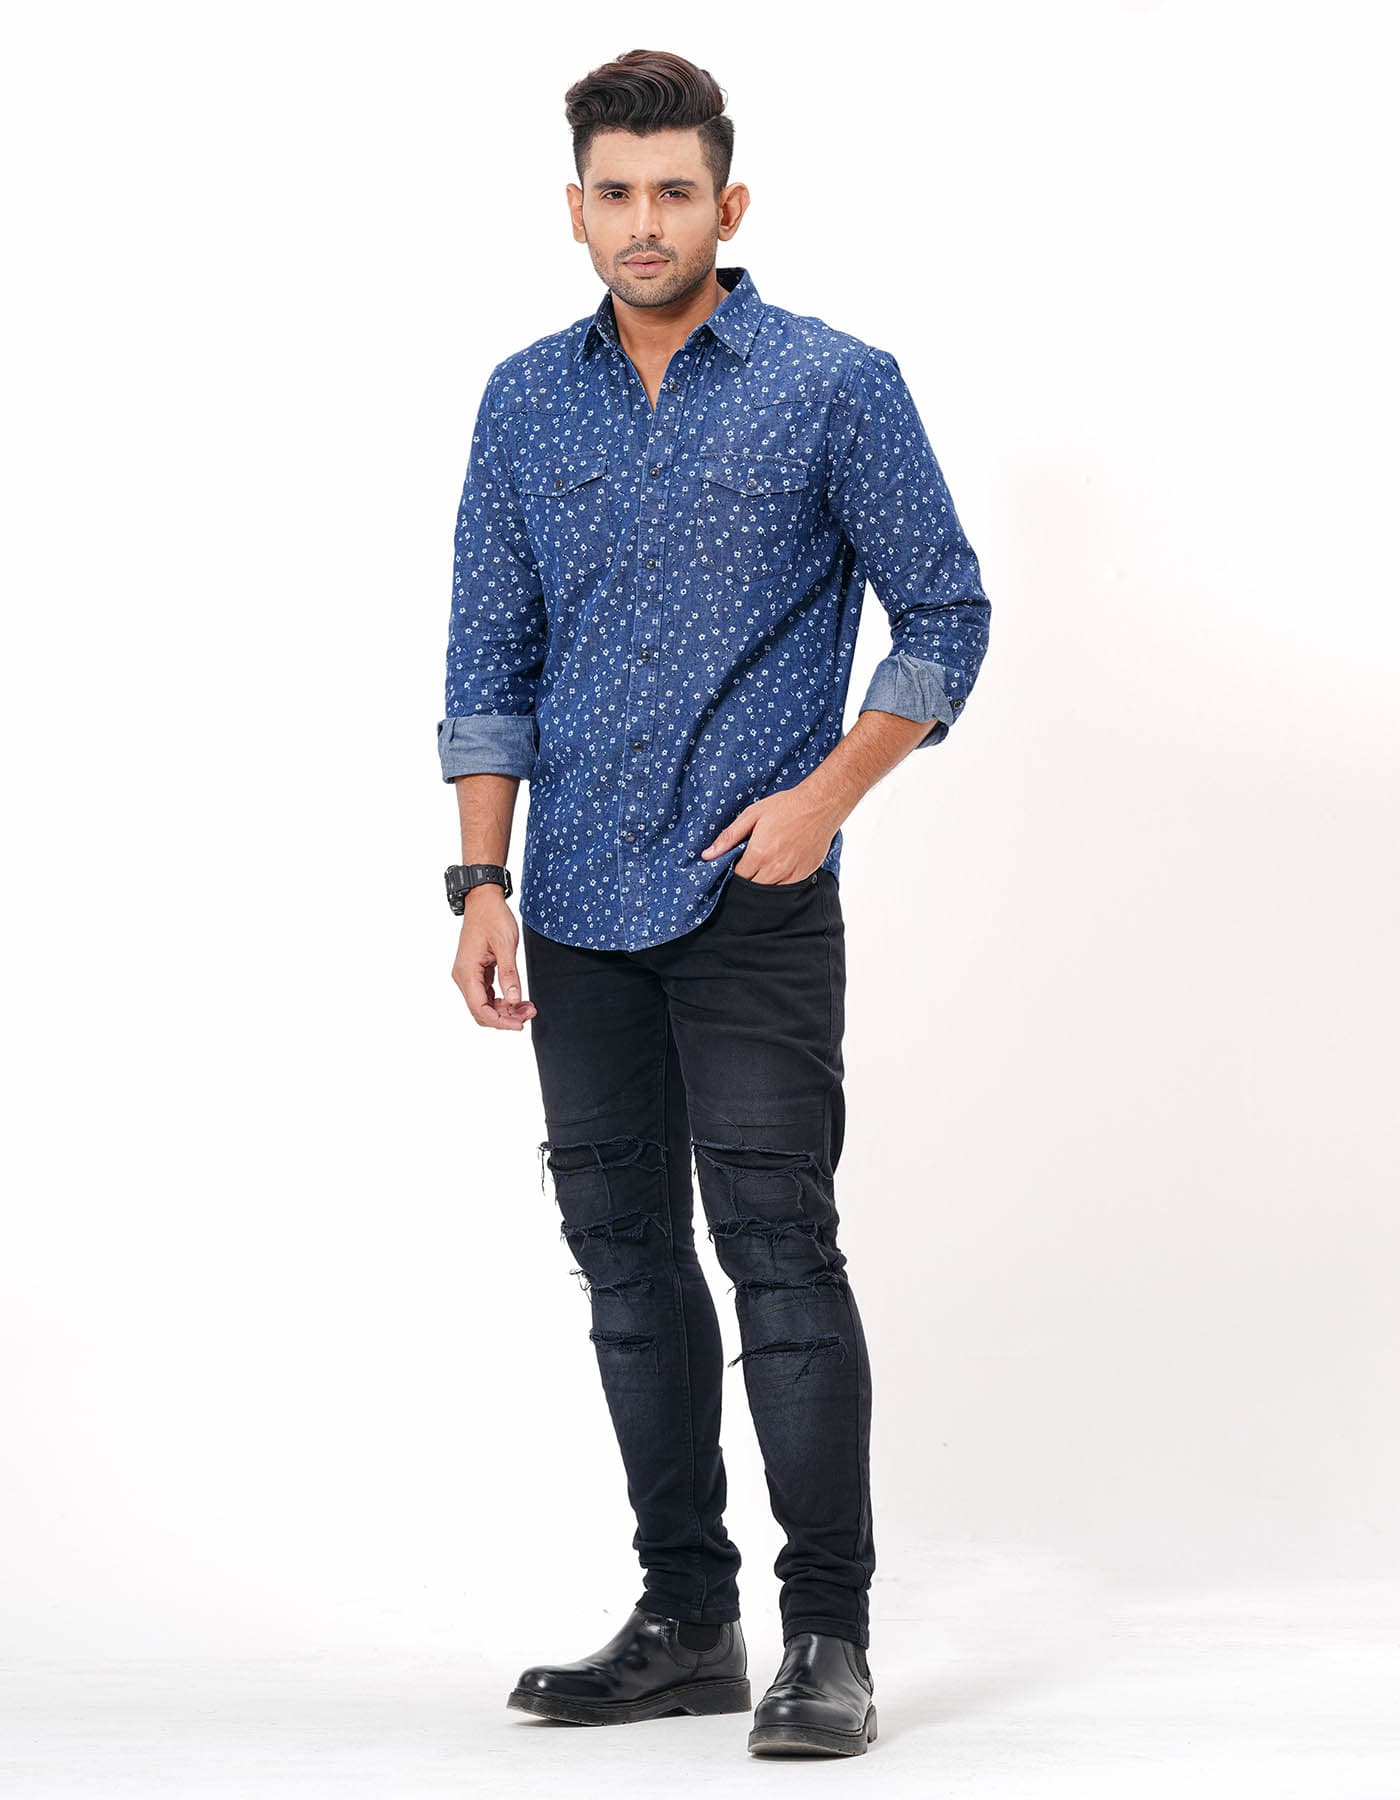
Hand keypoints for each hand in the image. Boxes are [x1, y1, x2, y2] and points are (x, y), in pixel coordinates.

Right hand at [452, 888, 536, 1029]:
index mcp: (467, 972)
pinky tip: (519, 999)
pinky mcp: (476, 971)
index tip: (520, 1024)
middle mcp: (463, 976)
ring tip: (528, 1007)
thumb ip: (510, 974)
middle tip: (530, 1013)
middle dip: (505, 1017)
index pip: (480, 1009)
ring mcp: (468, 974)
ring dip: (505, 1010)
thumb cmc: (492, 917)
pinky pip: (487, 993)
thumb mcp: (505, 945)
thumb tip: (515, 1000)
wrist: (483, 900)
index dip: (500, 1021)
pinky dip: (503, 999)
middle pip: (481, 1011)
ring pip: (485, 1004)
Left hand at [700, 786, 838, 884]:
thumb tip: (707, 855)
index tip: (733, 865)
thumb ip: (729, 837)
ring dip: (761, 883)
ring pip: (768, 891)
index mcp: (759, 853)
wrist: (820, 805)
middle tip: (747, 866)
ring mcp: (791, 873)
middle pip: (751, 888)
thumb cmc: (786, 806)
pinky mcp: (804, 874)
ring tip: (762, 866)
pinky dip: (778, 884)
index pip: (737, 877)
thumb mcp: (752, 815)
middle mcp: (775, 868)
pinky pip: (786, 889)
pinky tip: (777, 869)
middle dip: (746, 880)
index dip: (732, 873)